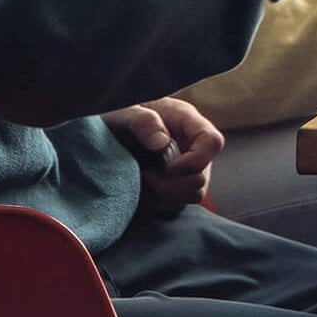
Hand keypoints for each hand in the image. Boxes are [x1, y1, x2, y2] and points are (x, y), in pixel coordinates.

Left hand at [101, 97, 222, 216]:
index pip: (212, 142)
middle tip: (144, 176)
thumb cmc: (115, 113)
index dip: (195, 161)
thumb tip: (161, 143)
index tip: (168, 168)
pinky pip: (176, 206)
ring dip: (163, 196)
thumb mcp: (123, 111)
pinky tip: (140, 190)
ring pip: (191, 196)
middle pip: (202, 177)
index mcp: (186, 121)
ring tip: (140, 181)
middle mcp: (191, 146)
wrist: (105, 130)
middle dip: (171, 185)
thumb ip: (141, 120)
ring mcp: (185, 169)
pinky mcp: (173, 187)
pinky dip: (157, 204)